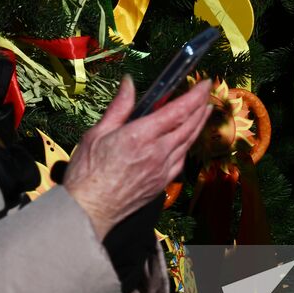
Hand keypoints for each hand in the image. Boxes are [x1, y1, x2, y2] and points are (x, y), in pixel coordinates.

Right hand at [63, 77, 212, 238]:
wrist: (90, 209)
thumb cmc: (87, 173)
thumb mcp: (97, 133)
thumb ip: (119, 107)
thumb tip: (129, 83)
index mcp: (140, 136)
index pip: (177, 111)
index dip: (195, 96)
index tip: (203, 83)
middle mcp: (157, 152)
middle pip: (189, 126)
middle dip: (201, 107)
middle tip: (206, 93)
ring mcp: (162, 169)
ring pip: (188, 143)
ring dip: (198, 124)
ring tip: (203, 111)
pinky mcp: (162, 183)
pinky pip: (181, 160)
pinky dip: (188, 145)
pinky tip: (186, 139)